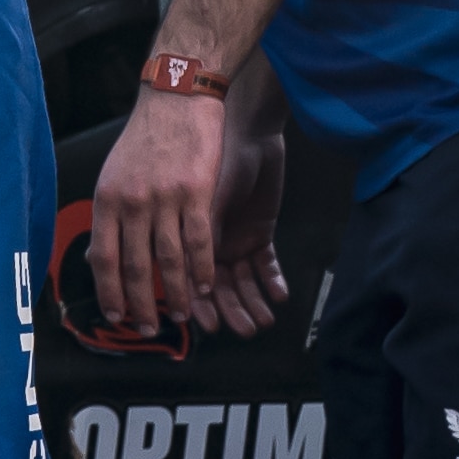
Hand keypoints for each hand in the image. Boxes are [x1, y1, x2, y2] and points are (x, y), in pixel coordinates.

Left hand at [87, 87, 224, 339]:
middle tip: (148, 328)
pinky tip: (206, 287)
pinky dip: (202, 270)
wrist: (176, 98)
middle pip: (135, 267)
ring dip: (176, 295)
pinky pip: (200, 243)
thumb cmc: (146, 137)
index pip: (104, 257)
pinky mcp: (196, 193)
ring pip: (169, 261)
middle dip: (141, 305)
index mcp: (108, 199)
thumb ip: (111, 214)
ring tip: (182, 316)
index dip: (110, 292)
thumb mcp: (114, 173)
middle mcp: (132, 202)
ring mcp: (165, 198)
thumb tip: (101, 256)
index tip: (116, 315)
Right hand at [206, 86, 290, 337]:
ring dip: (253, 301)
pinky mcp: (261, 229)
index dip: (197, 303)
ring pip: (244, 280)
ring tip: (265, 320)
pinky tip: (280, 294)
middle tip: (244, 330)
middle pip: (219, 286)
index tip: (206, 326)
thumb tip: (178, 279)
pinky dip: (273, 280)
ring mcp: (235, 236)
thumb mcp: (197, 199)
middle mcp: (208, 241)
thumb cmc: (209, 156)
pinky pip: (267, 263)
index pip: (190, 278)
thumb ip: (190, 238)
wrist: (245, 128)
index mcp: (186, 235)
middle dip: (232, 309)